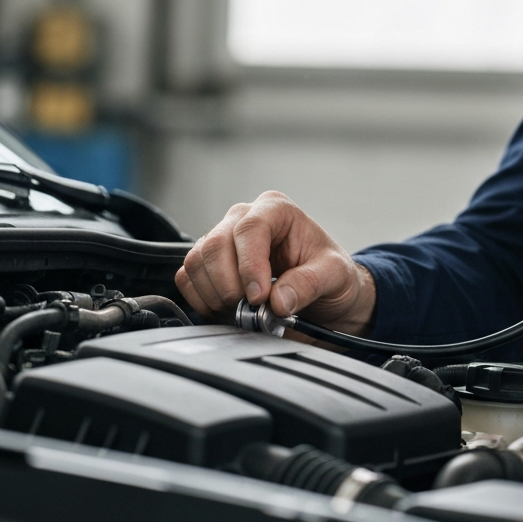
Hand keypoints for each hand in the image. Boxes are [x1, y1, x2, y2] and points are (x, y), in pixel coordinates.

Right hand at [175, 191, 375, 341]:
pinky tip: (227, 311)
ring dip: (216, 295)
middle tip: (251, 311)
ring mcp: (223, 238)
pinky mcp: (208, 262)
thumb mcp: (335, 275)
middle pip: (215, 245)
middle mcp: (244, 218)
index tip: (259, 298)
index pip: (250, 229)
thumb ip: (309, 284)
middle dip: (230, 285)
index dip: (249, 266)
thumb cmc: (329, 272)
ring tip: (243, 312)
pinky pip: (187, 278)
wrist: (324, 290)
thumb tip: (278, 300)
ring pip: (197, 262)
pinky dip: (202, 300)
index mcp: (276, 210)